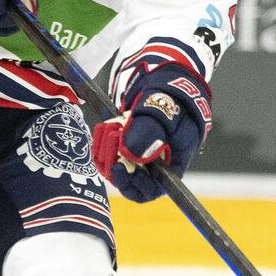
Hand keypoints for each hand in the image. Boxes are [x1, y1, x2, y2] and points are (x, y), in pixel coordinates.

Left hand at [91, 62, 212, 202]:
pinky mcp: (124, 147)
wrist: (167, 85)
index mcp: (171, 166)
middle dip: (113, 161)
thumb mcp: (166, 112)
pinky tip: (105, 126)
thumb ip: (150, 132)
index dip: (132, 187)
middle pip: (127, 181)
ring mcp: (137, 158)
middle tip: (114, 134)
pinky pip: (106, 153)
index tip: (119, 169)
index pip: (150, 191)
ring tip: (111, 126)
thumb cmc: (174, 100)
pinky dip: (101, 141)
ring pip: (113, 167)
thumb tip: (130, 154)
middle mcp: (152, 167)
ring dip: (105, 150)